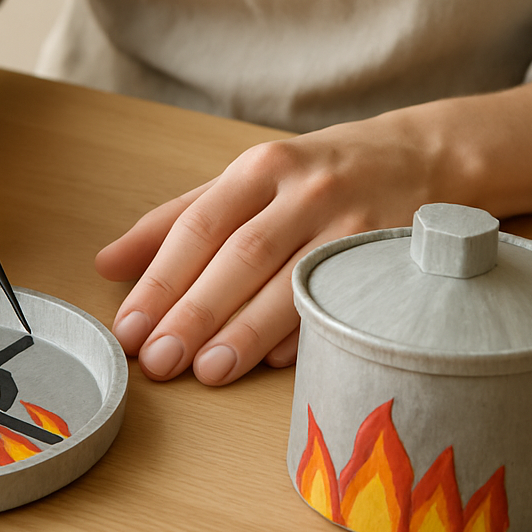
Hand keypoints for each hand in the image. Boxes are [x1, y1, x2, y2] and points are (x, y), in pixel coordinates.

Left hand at [96, 117, 437, 384]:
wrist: (424, 159)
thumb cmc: (316, 176)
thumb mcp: (247, 181)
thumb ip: (177, 220)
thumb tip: (107, 264)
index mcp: (261, 168)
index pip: (199, 226)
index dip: (160, 279)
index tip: (130, 326)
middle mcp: (305, 192)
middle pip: (241, 257)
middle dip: (194, 313)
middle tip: (158, 360)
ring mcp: (353, 226)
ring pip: (290, 283)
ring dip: (244, 333)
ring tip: (205, 372)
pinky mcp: (389, 259)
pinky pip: (337, 304)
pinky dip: (302, 336)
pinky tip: (268, 364)